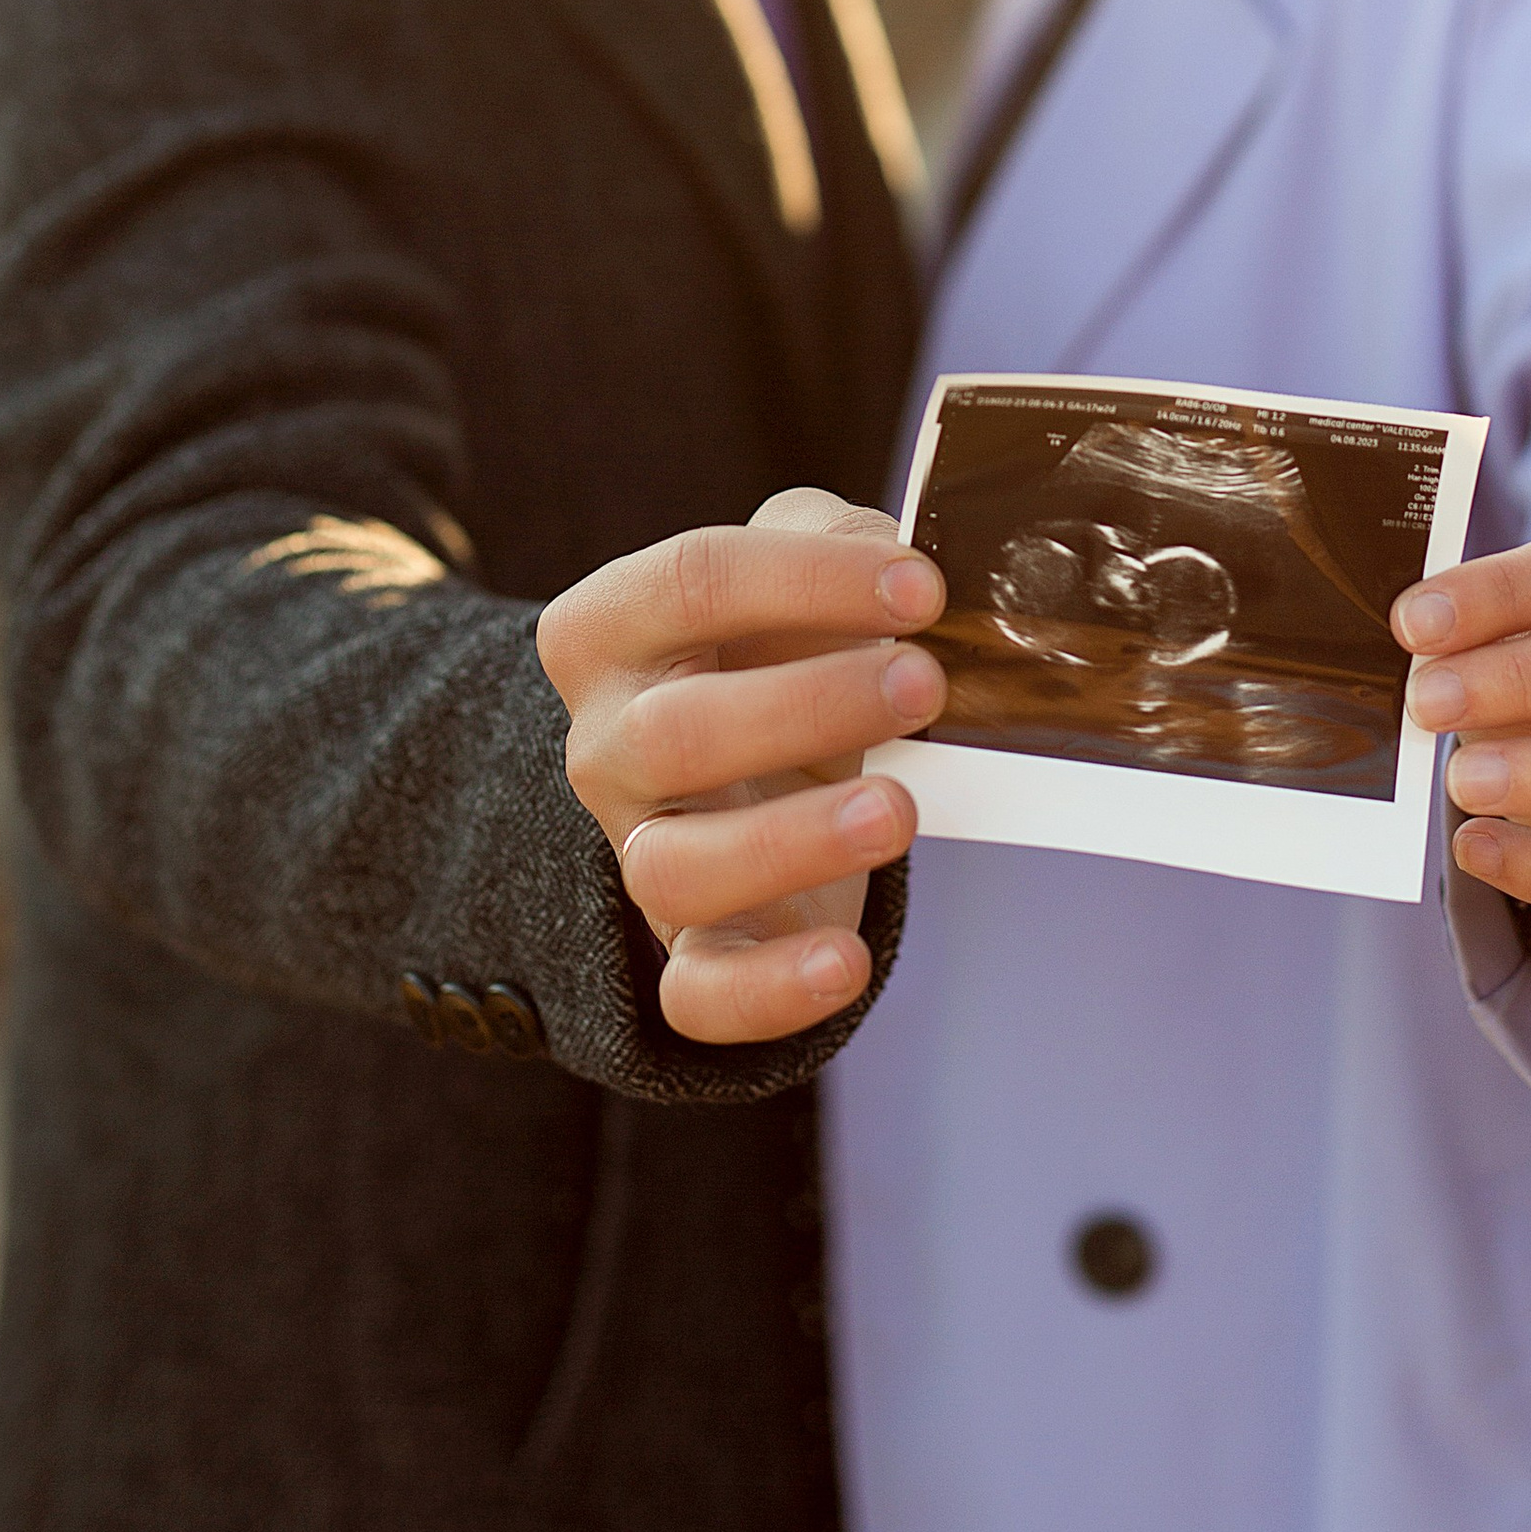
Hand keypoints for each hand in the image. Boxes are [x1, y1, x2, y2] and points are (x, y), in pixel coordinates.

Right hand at [537, 489, 942, 1047]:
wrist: (755, 762)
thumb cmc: (778, 646)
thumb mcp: (795, 566)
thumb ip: (825, 537)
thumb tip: (884, 562)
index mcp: (610, 629)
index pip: (689, 582)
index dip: (807, 580)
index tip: (923, 590)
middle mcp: (605, 743)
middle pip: (676, 731)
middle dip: (808, 705)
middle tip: (925, 684)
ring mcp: (638, 851)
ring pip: (675, 869)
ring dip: (791, 842)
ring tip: (897, 810)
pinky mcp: (690, 948)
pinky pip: (697, 994)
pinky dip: (769, 992)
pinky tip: (847, 963)